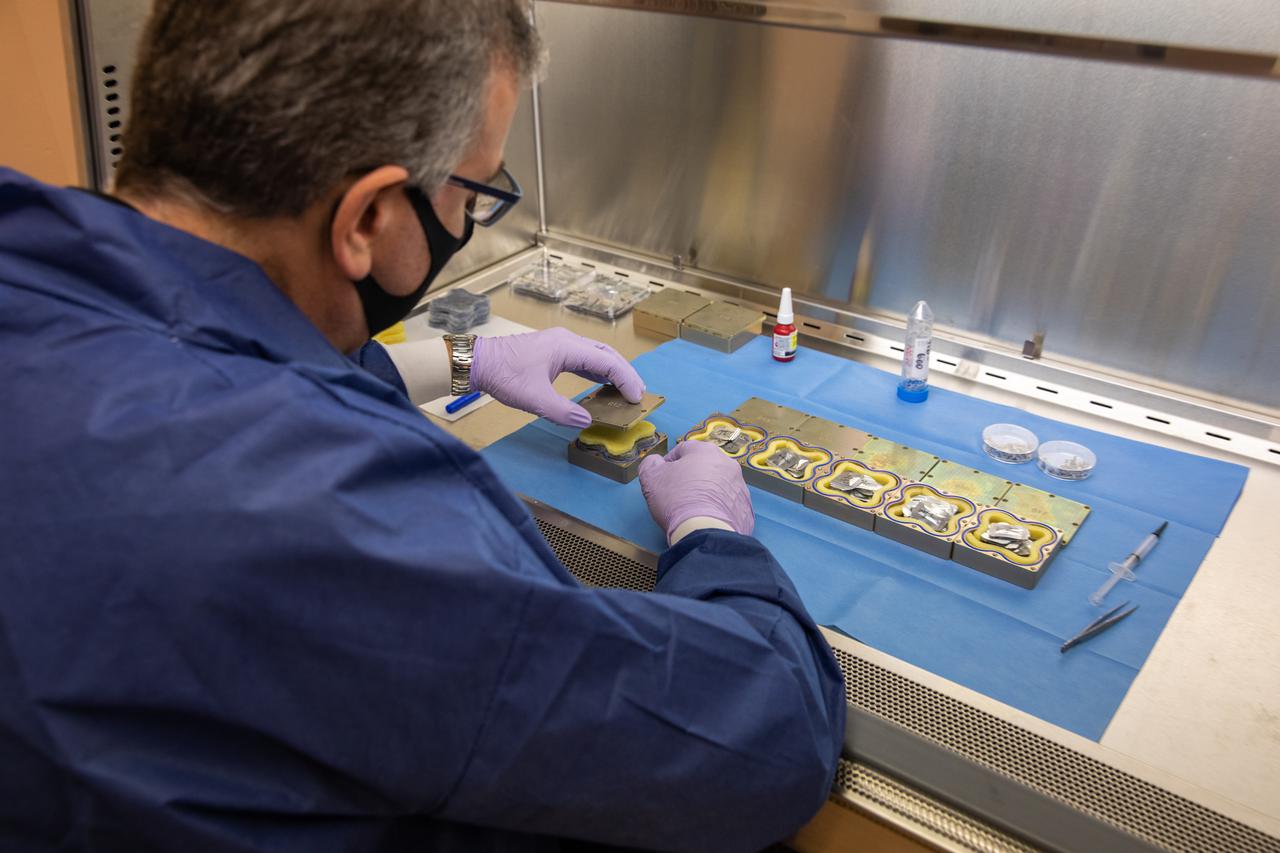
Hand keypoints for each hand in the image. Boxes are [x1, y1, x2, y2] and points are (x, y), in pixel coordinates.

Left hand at [471, 328, 644, 427]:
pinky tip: (601, 383)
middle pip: (606, 354)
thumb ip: (563, 412)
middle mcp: (567, 340)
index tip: (636, 398)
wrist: (478, 363)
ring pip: (595, 354)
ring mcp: (559, 343)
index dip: (626, 380)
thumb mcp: (534, 399)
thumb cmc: (504, 376)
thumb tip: (587, 421)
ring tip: (625, 389)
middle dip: (625, 373)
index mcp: (567, 347)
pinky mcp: (552, 350)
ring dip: (612, 371)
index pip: (607, 362)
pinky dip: (596, 370)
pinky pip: (582, 358)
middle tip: (638, 393)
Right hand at [638, 440, 754, 541]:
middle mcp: (727, 464)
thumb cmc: (677, 499)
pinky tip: (707, 519)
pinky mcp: (746, 508)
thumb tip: (656, 463)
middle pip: (704, 466)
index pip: (683, 449)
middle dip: (690, 477)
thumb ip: (651, 464)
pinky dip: (718, 509)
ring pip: (718, 485)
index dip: (669, 463)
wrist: (705, 532)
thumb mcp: (651, 478)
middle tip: (677, 494)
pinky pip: (728, 505)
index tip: (663, 478)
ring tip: (693, 509)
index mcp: (705, 451)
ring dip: (706, 492)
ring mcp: (740, 487)